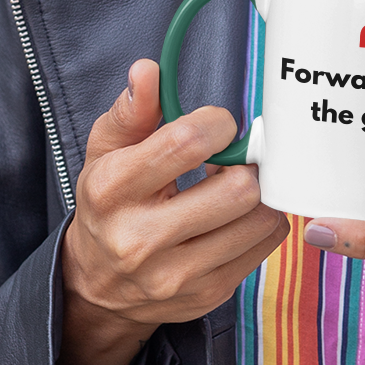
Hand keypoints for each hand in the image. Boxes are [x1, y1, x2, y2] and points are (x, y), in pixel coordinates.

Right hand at [59, 59, 289, 364]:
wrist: (98, 286)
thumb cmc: (109, 206)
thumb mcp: (106, 153)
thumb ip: (131, 111)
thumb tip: (148, 71)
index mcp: (112, 190)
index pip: (185, 144)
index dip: (218, 124)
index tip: (218, 125)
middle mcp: (140, 239)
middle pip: (237, 188)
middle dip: (246, 163)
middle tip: (235, 158)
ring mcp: (178, 274)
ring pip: (259, 219)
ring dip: (259, 194)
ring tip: (235, 186)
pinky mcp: (209, 293)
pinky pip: (266, 245)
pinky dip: (262, 221)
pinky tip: (238, 214)